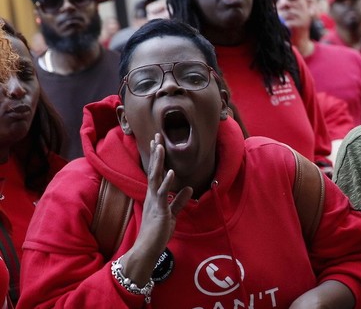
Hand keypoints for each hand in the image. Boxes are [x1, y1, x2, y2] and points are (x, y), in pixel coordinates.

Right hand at [134, 133, 192, 255]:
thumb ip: (179, 200)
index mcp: (156, 195)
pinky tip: (171, 172)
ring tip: (160, 146)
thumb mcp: (172, 213)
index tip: (158, 142)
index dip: (158, 157)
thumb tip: (189, 188)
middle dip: (156, 153)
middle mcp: (153, 195)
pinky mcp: (159, 210)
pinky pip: (162, 194)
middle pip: (154, 169)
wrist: (148, 248)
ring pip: (156, 177)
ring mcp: (155, 201)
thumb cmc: (158, 232)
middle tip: (156, 135)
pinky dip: (167, 182)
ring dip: (159, 162)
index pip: (157, 172)